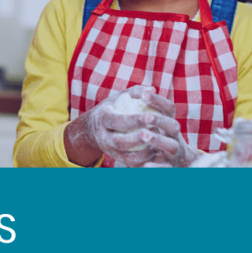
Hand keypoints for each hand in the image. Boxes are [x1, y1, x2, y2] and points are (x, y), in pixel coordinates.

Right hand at [66, 85, 199, 167]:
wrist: (95, 126)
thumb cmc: (114, 106)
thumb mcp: (120, 96)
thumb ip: (136, 91)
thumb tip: (152, 89)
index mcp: (103, 117)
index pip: (118, 120)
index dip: (134, 120)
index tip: (149, 116)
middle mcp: (103, 135)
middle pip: (120, 141)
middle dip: (138, 139)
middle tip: (155, 132)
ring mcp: (108, 149)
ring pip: (124, 156)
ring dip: (143, 152)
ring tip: (157, 144)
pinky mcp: (114, 157)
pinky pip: (128, 163)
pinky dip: (142, 160)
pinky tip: (154, 152)